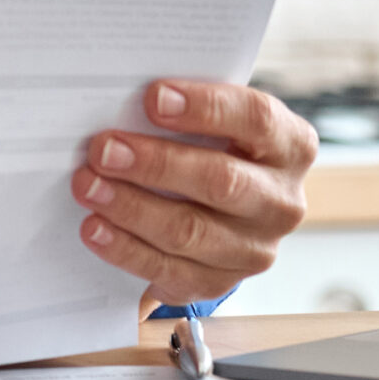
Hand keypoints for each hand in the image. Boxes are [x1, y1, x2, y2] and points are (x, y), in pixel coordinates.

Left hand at [71, 82, 315, 305]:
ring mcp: (256, 249)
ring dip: (131, 208)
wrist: (221, 210)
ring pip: (191, 231)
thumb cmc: (212, 148)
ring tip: (88, 187)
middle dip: (155, 165)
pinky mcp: (221, 281)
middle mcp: (282, 201)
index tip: (152, 98)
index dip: (205, 107)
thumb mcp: (215, 123)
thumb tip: (123, 100)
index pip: (257, 120)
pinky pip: (170, 270)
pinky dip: (126, 249)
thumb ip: (185, 111)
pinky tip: (95, 229)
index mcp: (291, 146)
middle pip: (221, 181)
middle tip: (103, 150)